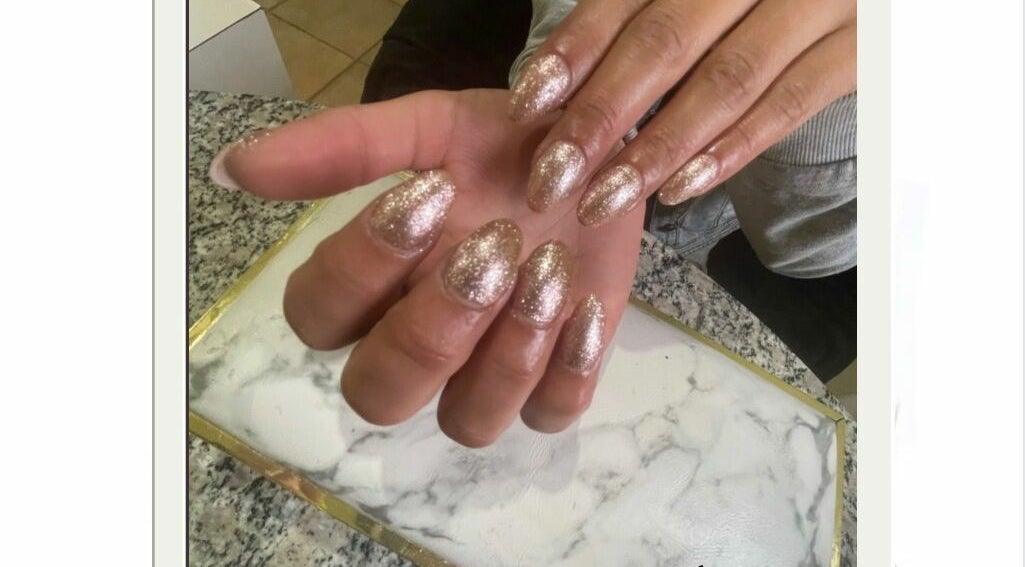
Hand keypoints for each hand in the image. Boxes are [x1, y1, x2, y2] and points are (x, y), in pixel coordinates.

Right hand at [209, 89, 642, 446]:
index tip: (432, 195)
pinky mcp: (554, 381)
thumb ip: (341, 149)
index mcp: (373, 286)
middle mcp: (419, 341)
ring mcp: (487, 372)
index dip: (364, 267)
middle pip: (379, 395)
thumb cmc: (504, 146)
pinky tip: (588, 306)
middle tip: (493, 248)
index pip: (319, 317)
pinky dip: (568, 370)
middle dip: (432, 329)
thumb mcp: (430, 129)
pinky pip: (548, 415)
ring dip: (506, 354)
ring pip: (465, 423)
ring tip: (550, 269)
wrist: (597, 153)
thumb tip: (232, 167)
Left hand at [508, 0, 855, 223]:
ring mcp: (817, 2)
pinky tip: (680, 188)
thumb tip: (554, 88)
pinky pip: (791, 103)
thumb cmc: (758, 1)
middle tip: (551, 177)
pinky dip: (732, 148)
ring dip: (657, 148)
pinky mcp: (861, 47)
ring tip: (602, 199)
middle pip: (665, 41)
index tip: (528, 105)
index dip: (573, 50)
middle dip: (600, 115)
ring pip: (725, 80)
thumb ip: (641, 19)